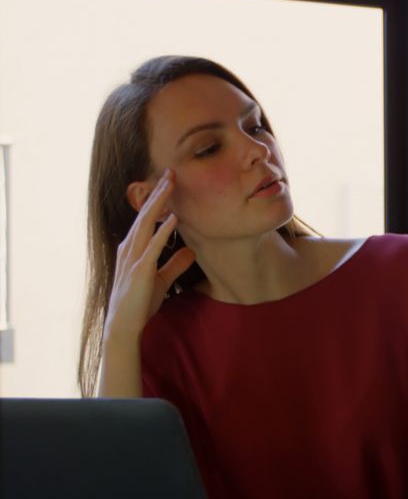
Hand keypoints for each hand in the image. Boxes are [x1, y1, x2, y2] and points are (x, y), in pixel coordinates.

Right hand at [104, 169, 195, 339]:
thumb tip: (192, 251)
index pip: (146, 218)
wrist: (125, 326)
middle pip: (145, 215)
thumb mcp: (162, 280)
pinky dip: (164, 232)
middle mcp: (129, 249)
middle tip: (171, 172)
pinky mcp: (140, 271)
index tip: (169, 182)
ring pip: (147, 224)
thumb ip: (175, 264)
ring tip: (171, 185)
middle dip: (158, 193)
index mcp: (133, 248)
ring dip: (159, 204)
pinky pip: (153, 247)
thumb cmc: (140, 303)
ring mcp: (133, 259)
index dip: (157, 200)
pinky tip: (174, 219)